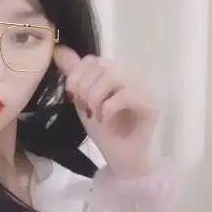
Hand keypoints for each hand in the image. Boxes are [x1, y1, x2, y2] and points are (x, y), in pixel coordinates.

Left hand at [53, 45, 160, 177]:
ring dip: (95, 97)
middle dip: (84, 87)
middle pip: (102, 64)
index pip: (93, 59)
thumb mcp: (83, 102)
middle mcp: (134, 76)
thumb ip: (75, 76)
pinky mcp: (152, 106)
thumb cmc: (105, 133)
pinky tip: (106, 121)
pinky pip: (127, 95)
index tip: (72, 96)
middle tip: (84, 107)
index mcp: (118, 74)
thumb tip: (59, 50)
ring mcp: (145, 89)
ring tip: (95, 114)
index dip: (76, 75)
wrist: (121, 161)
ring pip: (114, 75)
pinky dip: (109, 108)